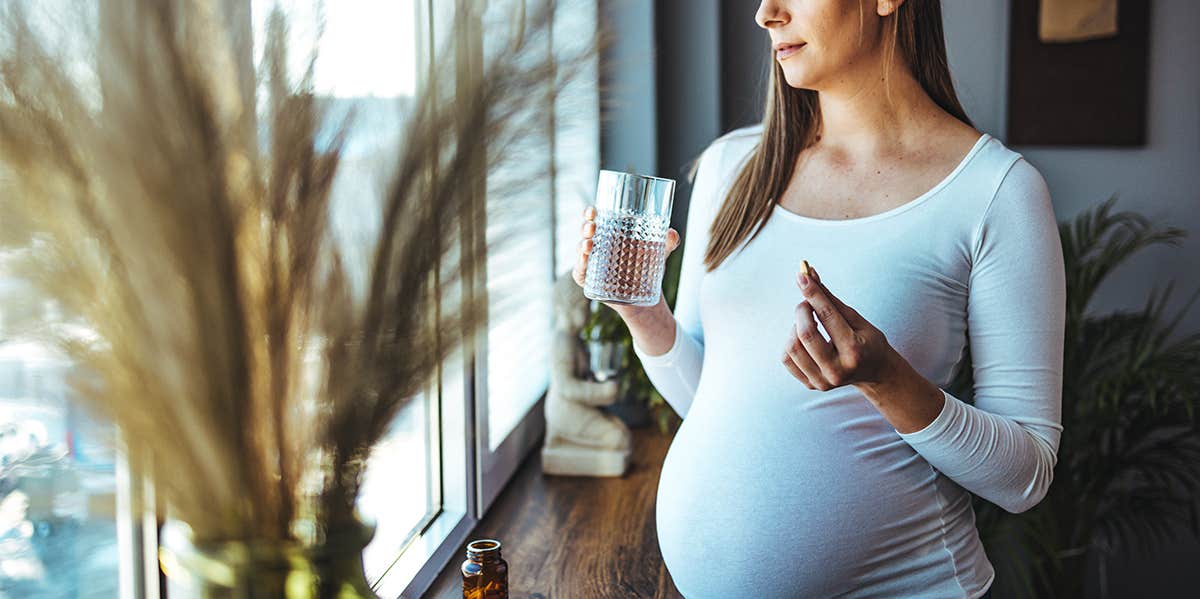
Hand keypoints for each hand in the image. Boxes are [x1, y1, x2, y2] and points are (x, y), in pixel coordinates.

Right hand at [571, 205, 680, 314]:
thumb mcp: (659, 252)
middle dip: (585, 227)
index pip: (595, 218)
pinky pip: (580, 272)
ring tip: (589, 245)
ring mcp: (592, 263)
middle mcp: (597, 246)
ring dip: (582, 246)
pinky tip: (585, 262)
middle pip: (586, 232)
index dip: (590, 213)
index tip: (593, 210)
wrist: (645, 296)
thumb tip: (672, 233)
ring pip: (581, 251)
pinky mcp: (590, 280)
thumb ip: (667, 242)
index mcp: (609, 233)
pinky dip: (580, 266)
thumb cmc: (647, 267)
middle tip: (592, 226)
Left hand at [781, 263, 896, 390]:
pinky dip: (791, 342)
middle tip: (806, 303)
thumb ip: (831, 299)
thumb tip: (810, 274)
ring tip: (809, 324)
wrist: (875, 372)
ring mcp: (823, 381)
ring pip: (792, 347)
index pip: (827, 316)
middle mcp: (837, 370)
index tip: (802, 276)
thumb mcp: (857, 319)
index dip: (813, 293)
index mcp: (854, 350)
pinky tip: (804, 340)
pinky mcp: (812, 385)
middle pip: (805, 334)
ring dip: (795, 327)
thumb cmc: (867, 341)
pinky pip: (787, 359)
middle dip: (802, 310)